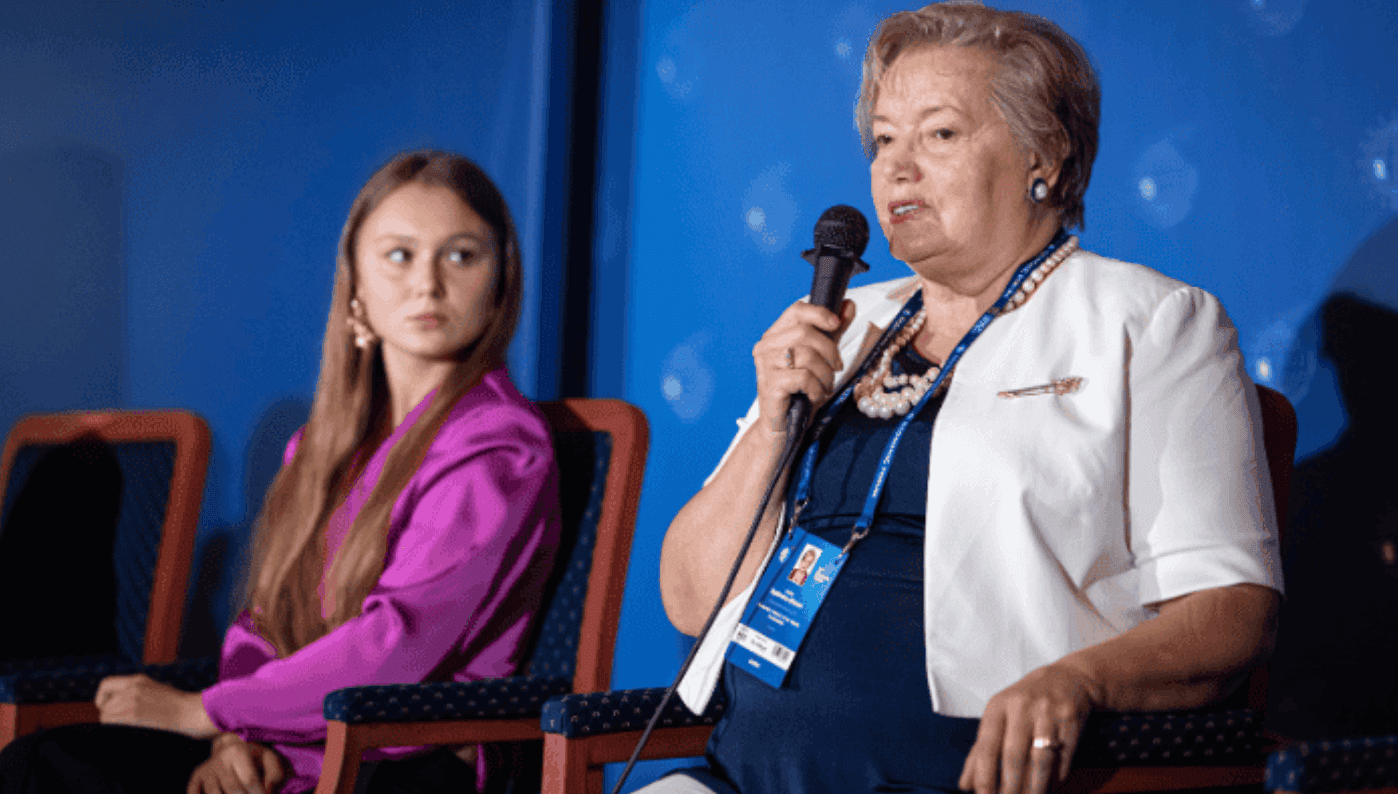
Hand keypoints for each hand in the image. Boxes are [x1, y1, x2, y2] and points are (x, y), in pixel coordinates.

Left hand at [94, 673, 217, 737]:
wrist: (194, 712)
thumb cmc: (180, 708)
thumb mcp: (156, 691)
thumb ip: (136, 694)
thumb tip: (116, 709)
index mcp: (139, 680)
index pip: (105, 684)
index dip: (103, 698)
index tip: (110, 709)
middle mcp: (133, 687)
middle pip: (104, 704)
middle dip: (109, 716)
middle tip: (124, 724)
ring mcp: (133, 700)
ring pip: (105, 716)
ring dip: (114, 725)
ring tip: (132, 729)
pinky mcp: (134, 714)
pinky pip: (111, 723)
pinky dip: (116, 731)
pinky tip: (133, 732)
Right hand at [187, 733, 285, 793]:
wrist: (230, 743)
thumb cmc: (254, 756)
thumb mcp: (269, 759)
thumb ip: (275, 775)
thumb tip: (268, 792)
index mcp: (238, 752)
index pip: (250, 781)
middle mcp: (218, 760)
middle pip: (232, 790)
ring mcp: (206, 770)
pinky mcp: (196, 778)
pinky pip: (195, 792)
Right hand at [752, 298, 855, 431]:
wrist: (784, 427)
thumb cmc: (800, 392)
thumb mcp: (820, 358)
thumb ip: (832, 332)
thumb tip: (849, 305)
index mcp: (774, 336)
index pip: (796, 310)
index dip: (820, 314)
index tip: (836, 325)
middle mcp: (765, 347)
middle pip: (805, 332)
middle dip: (829, 351)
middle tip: (835, 368)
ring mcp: (765, 366)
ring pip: (807, 355)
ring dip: (825, 374)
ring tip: (824, 386)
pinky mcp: (770, 384)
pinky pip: (804, 377)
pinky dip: (817, 388)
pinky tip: (814, 396)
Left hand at [958, 661, 1100, 793]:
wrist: (1069, 677)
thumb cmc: (1025, 702)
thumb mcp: (999, 716)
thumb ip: (981, 750)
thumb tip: (965, 785)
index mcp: (998, 706)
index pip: (987, 745)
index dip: (984, 774)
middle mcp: (1022, 707)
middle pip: (1014, 756)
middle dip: (1010, 787)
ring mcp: (1048, 713)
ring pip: (1040, 759)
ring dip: (1034, 787)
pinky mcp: (1071, 721)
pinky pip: (1063, 756)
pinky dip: (1057, 776)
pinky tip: (1051, 787)